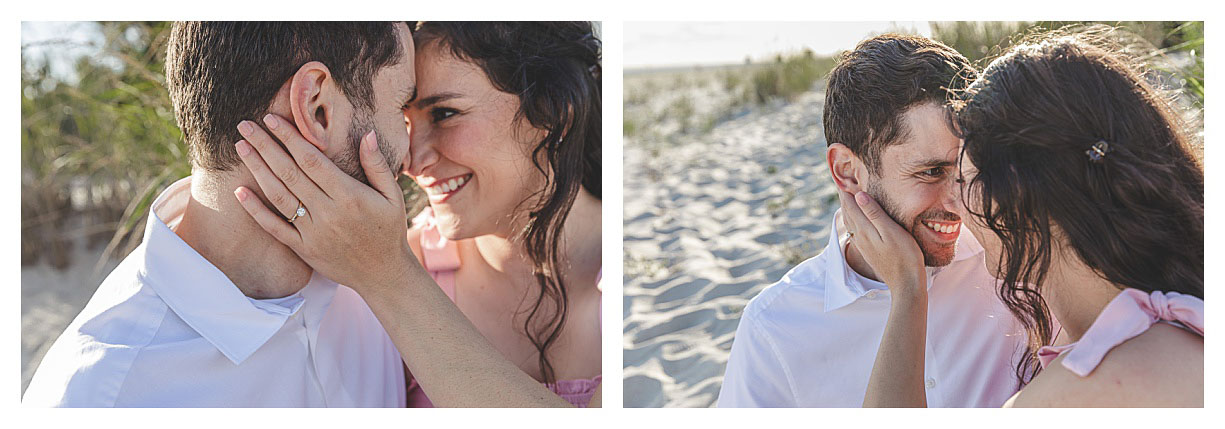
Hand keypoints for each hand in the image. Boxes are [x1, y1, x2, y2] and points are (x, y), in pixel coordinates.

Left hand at [232, 113, 417, 290]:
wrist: (383, 275)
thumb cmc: (389, 230)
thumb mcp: (393, 196)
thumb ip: (377, 165)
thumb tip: (365, 134)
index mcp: (349, 196)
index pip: (312, 160)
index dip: (290, 138)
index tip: (272, 119)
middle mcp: (328, 213)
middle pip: (289, 173)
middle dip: (265, 146)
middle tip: (245, 125)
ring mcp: (313, 232)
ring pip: (278, 196)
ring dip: (257, 169)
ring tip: (241, 147)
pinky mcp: (303, 249)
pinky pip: (275, 228)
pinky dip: (255, 211)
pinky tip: (239, 192)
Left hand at [838, 191, 925, 294]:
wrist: (906, 284)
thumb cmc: (905, 256)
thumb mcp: (891, 231)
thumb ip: (874, 213)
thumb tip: (858, 195)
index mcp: (864, 229)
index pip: (850, 205)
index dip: (845, 190)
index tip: (841, 177)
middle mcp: (860, 237)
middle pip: (847, 212)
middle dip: (844, 198)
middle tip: (841, 183)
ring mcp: (863, 245)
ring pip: (850, 222)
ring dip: (847, 209)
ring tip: (846, 198)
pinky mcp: (869, 252)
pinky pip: (855, 231)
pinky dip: (852, 220)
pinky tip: (856, 221)